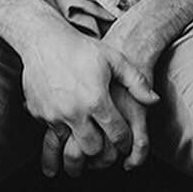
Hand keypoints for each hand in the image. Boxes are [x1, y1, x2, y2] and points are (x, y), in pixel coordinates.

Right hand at [19, 18, 156, 177]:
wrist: (44, 40)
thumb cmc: (81, 48)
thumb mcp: (114, 59)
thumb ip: (136, 81)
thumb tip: (154, 101)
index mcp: (96, 99)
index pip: (116, 134)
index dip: (125, 142)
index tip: (125, 143)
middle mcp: (74, 111)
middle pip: (93, 149)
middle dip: (102, 151)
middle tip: (107, 147)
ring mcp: (54, 115)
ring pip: (70, 146)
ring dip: (80, 143)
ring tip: (88, 140)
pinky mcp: (39, 114)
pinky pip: (53, 133)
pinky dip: (62, 131)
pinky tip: (69, 121)